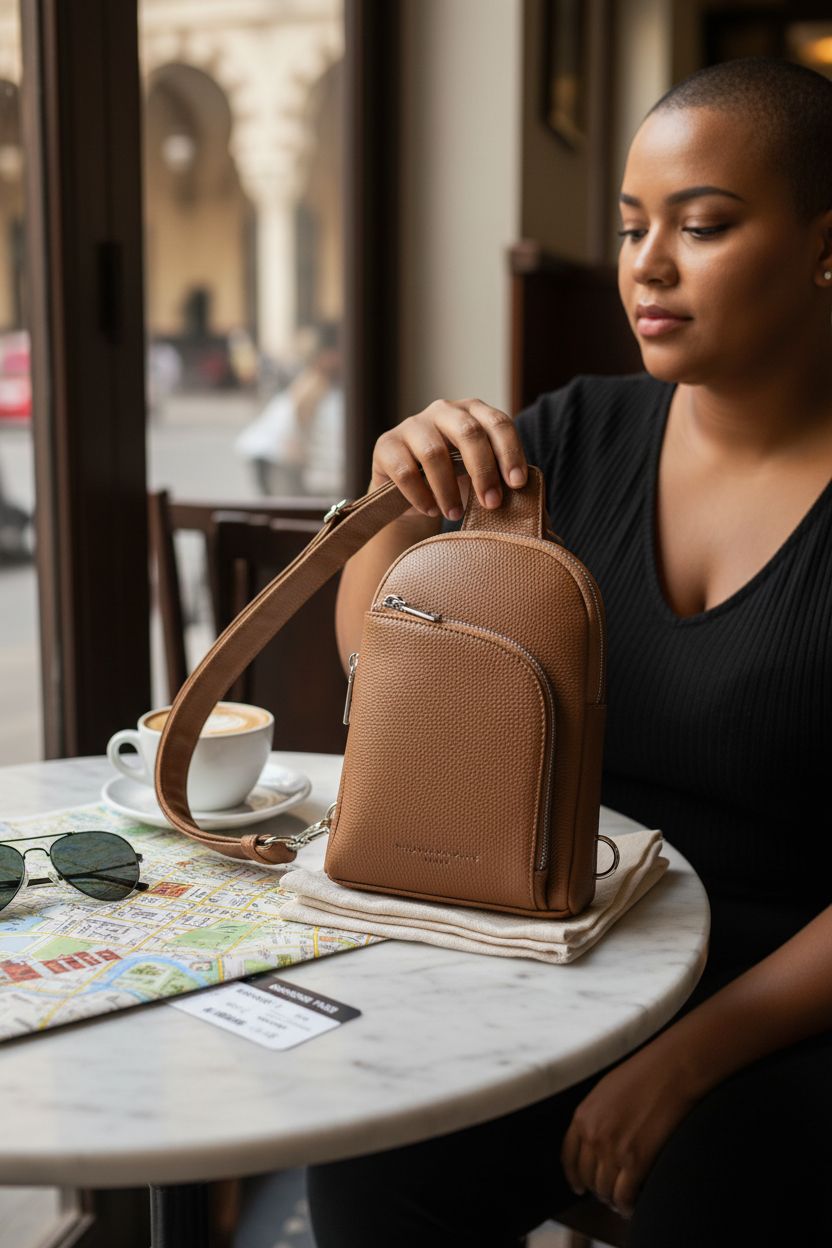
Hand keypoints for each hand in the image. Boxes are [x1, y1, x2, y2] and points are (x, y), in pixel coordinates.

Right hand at [370, 398, 527, 519]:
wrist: (411, 497)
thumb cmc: (454, 483)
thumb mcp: (479, 474)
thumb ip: (499, 475)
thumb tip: (522, 492)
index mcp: (472, 412)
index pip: (498, 423)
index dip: (510, 452)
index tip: (517, 484)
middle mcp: (443, 410)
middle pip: (468, 432)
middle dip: (483, 471)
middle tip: (491, 504)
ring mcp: (412, 425)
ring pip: (434, 452)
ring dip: (448, 489)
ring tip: (456, 514)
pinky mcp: (386, 445)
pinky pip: (405, 471)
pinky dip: (421, 495)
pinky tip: (430, 510)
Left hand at [560, 1037, 701, 1217]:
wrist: (671, 1070)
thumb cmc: (644, 1075)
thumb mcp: (606, 1091)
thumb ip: (595, 1116)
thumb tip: (595, 1139)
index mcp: (583, 1116)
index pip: (569, 1158)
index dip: (574, 1177)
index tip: (579, 1188)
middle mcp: (593, 1135)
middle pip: (588, 1178)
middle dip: (598, 1189)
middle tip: (611, 1194)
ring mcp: (613, 1149)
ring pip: (605, 1191)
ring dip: (614, 1200)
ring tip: (624, 1201)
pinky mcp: (636, 1160)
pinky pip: (625, 1196)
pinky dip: (628, 1206)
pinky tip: (634, 1206)